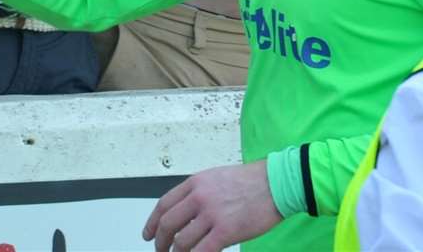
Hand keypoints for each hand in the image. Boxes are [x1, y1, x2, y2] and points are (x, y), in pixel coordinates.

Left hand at [142, 161, 281, 251]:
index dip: (152, 223)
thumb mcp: (214, 178)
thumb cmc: (249, 181)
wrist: (275, 183)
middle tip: (160, 250)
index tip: (148, 234)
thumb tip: (184, 212)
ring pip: (182, 241)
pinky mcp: (226, 231)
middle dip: (160, 242)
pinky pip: (202, 251)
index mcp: (194, 183)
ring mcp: (212, 214)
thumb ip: (197, 193)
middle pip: (168, 224)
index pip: (163, 205)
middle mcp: (199, 197)